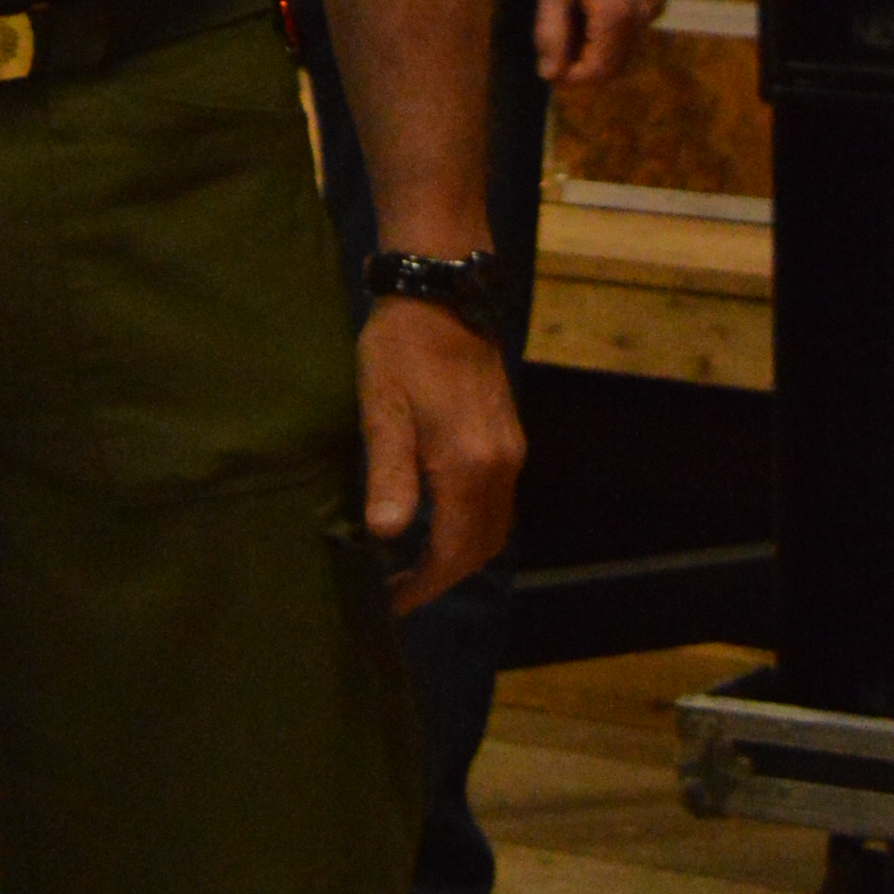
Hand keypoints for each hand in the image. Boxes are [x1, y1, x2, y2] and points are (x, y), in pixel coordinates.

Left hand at [357, 298, 523, 615]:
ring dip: (459, 551)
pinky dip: (470, 524)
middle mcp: (502, 465)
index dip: (425, 583)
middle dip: (444, 575)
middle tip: (399, 589)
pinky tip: (436, 519)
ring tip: (412, 562)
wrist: (440, 292)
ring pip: (494, 525)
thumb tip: (387, 534)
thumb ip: (389, 473)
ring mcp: (510, 450)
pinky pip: (496, 500)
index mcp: (471, 464)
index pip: (455, 550)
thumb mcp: (382, 408)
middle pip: (482, 547)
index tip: (392, 602)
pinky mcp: (507, 435)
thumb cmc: (400, 348)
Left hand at [536, 0, 662, 90]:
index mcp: (616, 16)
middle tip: (558, 50)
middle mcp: (642, 20)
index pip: (598, 70)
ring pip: (625, 53)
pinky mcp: (655, 4)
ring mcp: (652, 12)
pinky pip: (632, 35)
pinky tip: (590, 16)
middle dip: (584, 67)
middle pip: (614, 66)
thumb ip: (551, 31)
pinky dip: (610, 38)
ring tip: (571, 27)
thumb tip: (550, 75)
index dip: (573, 78)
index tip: (551, 70)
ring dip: (597, 53)